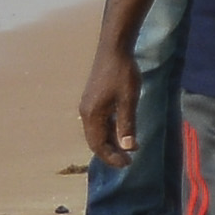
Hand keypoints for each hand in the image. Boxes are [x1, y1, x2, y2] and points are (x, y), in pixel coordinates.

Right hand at [81, 42, 139, 171]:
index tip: (126, 164)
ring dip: (111, 141)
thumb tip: (128, 148)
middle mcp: (86, 113)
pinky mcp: (94, 100)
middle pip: (95, 140)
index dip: (111, 157)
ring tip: (128, 149)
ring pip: (98, 131)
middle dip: (110, 152)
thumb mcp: (128, 100)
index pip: (98, 145)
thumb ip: (127, 124)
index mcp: (92, 115)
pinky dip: (110, 130)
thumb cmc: (122, 74)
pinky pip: (100, 122)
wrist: (114, 50)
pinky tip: (123, 131)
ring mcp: (89, 106)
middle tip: (128, 161)